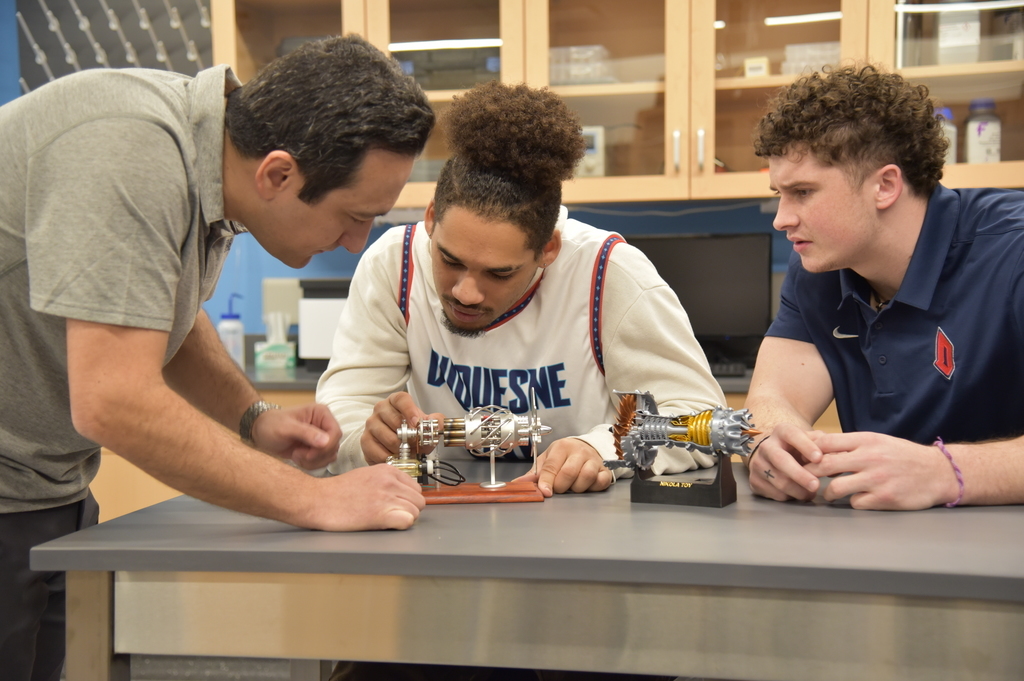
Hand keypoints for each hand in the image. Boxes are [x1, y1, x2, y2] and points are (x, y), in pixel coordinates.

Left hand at [250, 403, 341, 469]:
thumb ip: (306, 433)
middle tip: (297, 453)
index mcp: (321, 414)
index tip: (308, 453)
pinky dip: (311, 464)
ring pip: (330, 456)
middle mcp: (325, 424)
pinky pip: (322, 461)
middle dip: (316, 455)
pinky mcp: (317, 449)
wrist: (261, 433)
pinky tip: (297, 458)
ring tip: (296, 455)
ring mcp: (322, 437)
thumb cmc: (271, 425)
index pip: (336, 432)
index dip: (326, 446)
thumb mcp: (286, 428)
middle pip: (334, 446)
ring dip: (313, 461)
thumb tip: (326, 441)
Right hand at [314, 465, 425, 530]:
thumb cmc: (337, 491)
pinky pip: (408, 521)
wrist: (318, 500)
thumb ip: (385, 481)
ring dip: (404, 518)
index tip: (399, 505)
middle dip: (409, 509)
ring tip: (387, 520)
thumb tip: (400, 492)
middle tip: (393, 515)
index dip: (408, 499)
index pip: (415, 487)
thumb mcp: (366, 475)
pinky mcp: (381, 514)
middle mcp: (389, 482)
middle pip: (419, 500)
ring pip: (416, 511)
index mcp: (387, 471)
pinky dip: (401, 525)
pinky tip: (387, 524)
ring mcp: (386, 497)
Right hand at [360, 392, 444, 464]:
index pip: (401, 400)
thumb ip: (436, 421)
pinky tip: (396, 458)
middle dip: (409, 436)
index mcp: (396, 401)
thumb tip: (438, 424)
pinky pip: (379, 452)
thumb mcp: (426, 425)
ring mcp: (371, 424)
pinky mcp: (365, 440)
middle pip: (395, 421)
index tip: (417, 423)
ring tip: (407, 452)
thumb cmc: (411, 432)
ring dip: (401, 449)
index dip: (409, 410)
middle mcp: (381, 409)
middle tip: (416, 444)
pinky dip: (391, 458)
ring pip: (389, 438)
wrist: (395, 445)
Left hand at [513, 438, 612, 496]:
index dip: (547, 481)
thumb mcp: (547, 460)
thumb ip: (534, 474)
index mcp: (561, 447)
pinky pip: (601, 481)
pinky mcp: (604, 470)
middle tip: (559, 488)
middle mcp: (578, 451)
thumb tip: (517, 484)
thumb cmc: (564, 457)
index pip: (552, 466)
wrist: (587, 448)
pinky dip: (593, 487)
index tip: (545, 492)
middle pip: (569, 472)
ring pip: (586, 477)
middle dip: (561, 486)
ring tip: (573, 487)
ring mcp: (593, 460)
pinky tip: (587, 486)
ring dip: (577, 488)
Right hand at [746, 423, 822, 501]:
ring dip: (798, 490)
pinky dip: (788, 497)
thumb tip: (841, 455)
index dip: (806, 446)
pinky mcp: (754, 480)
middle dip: (800, 475)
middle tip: (816, 486)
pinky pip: (773, 493)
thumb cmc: (798, 449)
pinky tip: (796, 493)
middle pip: (781, 460)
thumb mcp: (811, 441)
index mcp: (782, 431)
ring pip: (778, 481)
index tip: (819, 458)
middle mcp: (766, 446)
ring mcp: (758, 464)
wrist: (773, 454)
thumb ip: (826, 446)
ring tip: (810, 493)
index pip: (793, 435)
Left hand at [802, 431, 960, 509]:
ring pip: (835, 488)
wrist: (939, 473)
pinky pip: (855, 503)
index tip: (801, 459)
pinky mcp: (884, 499)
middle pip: (824, 465)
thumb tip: (816, 445)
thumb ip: (850, 444)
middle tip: (804, 479)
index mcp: (866, 440)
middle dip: (809, 473)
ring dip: (827, 493)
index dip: (809, 451)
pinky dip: (853, 502)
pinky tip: (858, 498)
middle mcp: (870, 458)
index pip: (826, 442)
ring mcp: (877, 479)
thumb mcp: (877, 442)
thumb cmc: (903, 456)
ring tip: (827, 493)